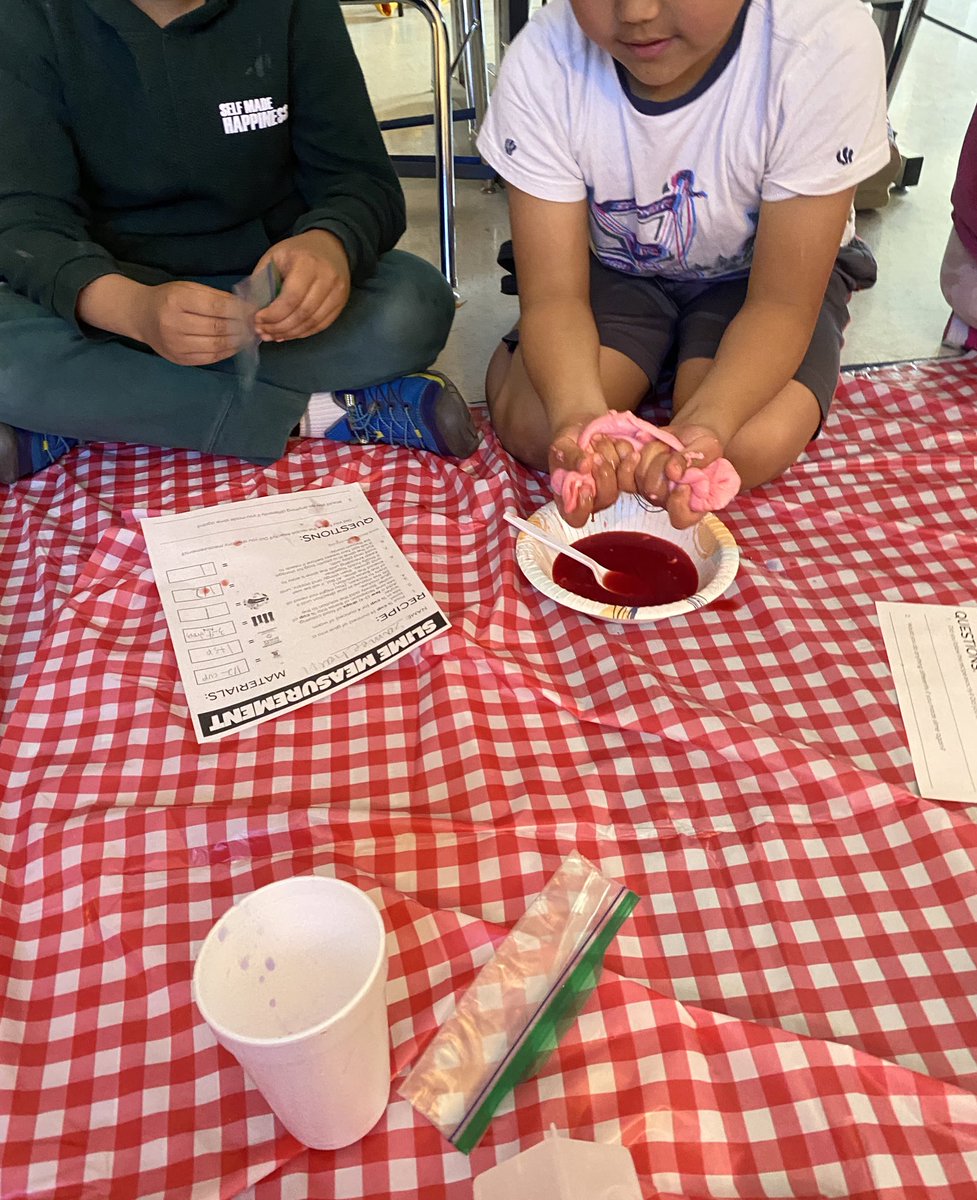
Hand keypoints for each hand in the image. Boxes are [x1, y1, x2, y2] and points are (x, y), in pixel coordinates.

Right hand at [132, 281, 254, 365]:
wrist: (142, 316)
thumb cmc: (168, 298)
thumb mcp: (188, 288)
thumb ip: (215, 296)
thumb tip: (245, 307)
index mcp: (176, 300)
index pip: (215, 307)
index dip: (238, 310)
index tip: (253, 311)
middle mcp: (174, 324)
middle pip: (217, 328)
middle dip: (241, 327)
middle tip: (255, 325)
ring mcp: (176, 345)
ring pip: (216, 346)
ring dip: (237, 342)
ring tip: (249, 336)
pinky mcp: (180, 359)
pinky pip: (210, 358)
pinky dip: (227, 352)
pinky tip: (236, 345)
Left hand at [251, 231, 350, 341]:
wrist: (330, 246)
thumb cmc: (297, 251)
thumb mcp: (274, 256)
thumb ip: (262, 280)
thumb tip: (251, 310)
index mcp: (307, 263)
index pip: (291, 298)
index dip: (273, 314)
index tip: (258, 320)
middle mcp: (327, 278)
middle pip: (302, 314)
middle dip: (279, 327)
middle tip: (263, 332)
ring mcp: (337, 292)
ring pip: (312, 323)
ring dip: (290, 333)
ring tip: (273, 335)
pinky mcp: (341, 303)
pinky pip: (321, 325)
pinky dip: (303, 333)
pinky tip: (288, 334)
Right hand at [548, 422, 621, 527]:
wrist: (582, 428)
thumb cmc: (567, 443)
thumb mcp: (561, 447)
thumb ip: (569, 458)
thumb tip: (584, 466)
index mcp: (570, 499)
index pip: (577, 518)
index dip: (582, 508)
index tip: (585, 487)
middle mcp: (592, 498)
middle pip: (605, 499)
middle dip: (602, 474)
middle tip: (596, 455)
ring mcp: (610, 487)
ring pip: (620, 485)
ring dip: (612, 461)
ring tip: (601, 440)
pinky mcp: (624, 476)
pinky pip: (631, 472)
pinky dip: (625, 456)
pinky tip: (617, 442)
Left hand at [619, 422, 726, 528]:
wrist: (687, 436)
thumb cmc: (702, 446)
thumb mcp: (709, 447)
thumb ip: (698, 459)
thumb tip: (675, 472)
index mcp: (693, 503)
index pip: (681, 518)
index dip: (678, 503)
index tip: (683, 485)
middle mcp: (669, 502)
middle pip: (655, 493)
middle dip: (663, 464)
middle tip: (673, 451)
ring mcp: (650, 493)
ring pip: (640, 479)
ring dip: (651, 456)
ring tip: (664, 447)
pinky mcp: (634, 481)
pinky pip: (624, 476)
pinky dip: (630, 458)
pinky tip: (640, 449)